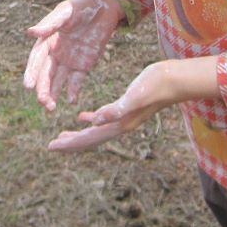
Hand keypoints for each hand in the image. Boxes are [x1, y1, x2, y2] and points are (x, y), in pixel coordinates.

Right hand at [24, 0, 122, 109]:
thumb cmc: (80, 6)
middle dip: (43, 89)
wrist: (103, 7)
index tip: (28, 86)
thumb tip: (30, 32)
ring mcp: (68, 61)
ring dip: (54, 94)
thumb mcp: (65, 13)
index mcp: (46, 41)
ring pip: (58, 81)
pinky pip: (76, 81)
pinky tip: (71, 100)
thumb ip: (50, 25)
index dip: (31, 73)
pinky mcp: (83, 65)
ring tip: (51, 108)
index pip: (36, 60)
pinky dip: (72, 90)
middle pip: (46, 75)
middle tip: (42, 102)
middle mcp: (55, 53)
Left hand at [47, 61, 173, 151]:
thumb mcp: (134, 96)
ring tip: (63, 136)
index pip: (90, 138)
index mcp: (120, 124)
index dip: (70, 143)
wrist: (176, 79)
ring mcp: (125, 117)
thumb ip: (116, 110)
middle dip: (71, 143)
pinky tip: (83, 117)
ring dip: (79, 134)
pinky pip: (104, 117)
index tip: (51, 147)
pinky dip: (91, 119)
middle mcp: (121, 125)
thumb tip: (95, 121)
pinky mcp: (127, 107)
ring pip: (96, 130)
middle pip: (91, 138)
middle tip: (51, 146)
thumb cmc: (156, 84)